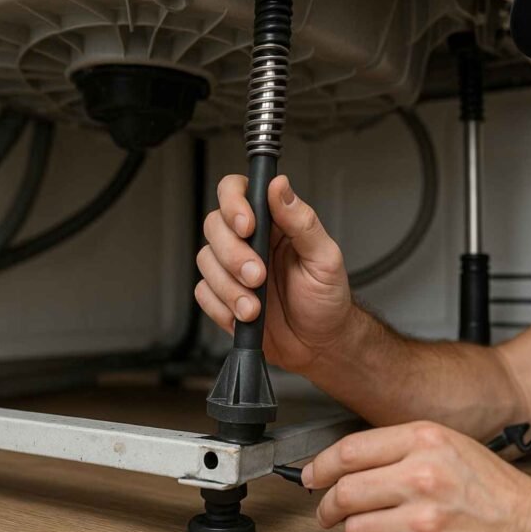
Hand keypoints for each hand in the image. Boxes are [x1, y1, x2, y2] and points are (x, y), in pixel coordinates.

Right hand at [195, 174, 352, 372]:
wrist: (319, 345)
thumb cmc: (327, 301)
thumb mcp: (325, 259)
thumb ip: (302, 221)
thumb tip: (280, 186)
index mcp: (274, 224)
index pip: (239, 192)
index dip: (234, 204)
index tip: (247, 227)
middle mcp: (250, 241)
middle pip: (214, 225)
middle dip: (233, 255)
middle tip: (258, 276)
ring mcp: (233, 269)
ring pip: (206, 261)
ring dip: (229, 287)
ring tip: (256, 306)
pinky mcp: (222, 296)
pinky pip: (203, 292)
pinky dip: (222, 307)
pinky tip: (245, 315)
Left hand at [304, 421, 530, 531]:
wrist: (528, 529)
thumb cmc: (489, 488)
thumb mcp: (447, 445)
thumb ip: (398, 447)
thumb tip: (342, 463)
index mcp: (426, 441)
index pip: (351, 451)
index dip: (321, 465)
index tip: (312, 475)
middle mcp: (423, 478)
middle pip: (345, 493)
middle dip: (328, 506)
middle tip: (328, 510)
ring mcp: (423, 522)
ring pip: (354, 530)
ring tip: (372, 527)